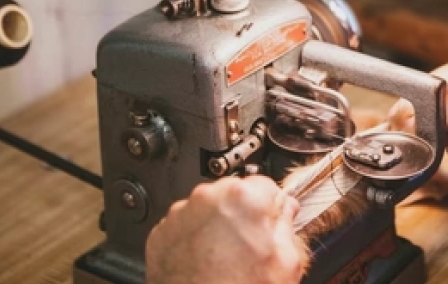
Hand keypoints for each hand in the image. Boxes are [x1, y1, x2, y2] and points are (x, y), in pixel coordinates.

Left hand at [146, 175, 307, 283]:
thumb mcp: (286, 261)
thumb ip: (286, 225)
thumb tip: (285, 208)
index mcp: (242, 197)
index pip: (265, 184)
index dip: (271, 206)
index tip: (271, 221)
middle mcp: (207, 197)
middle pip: (234, 193)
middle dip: (242, 214)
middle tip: (249, 246)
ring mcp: (180, 215)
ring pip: (208, 209)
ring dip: (217, 225)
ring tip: (226, 259)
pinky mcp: (161, 234)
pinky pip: (186, 226)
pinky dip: (195, 239)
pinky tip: (207, 262)